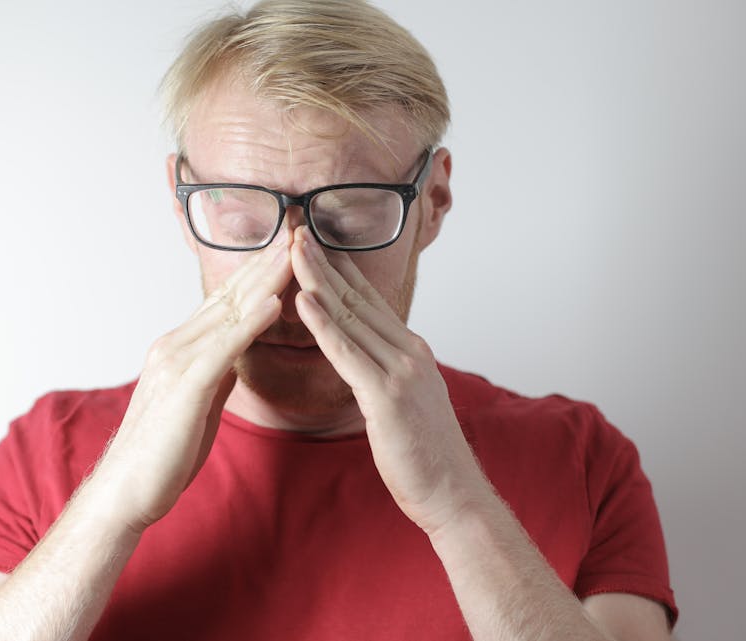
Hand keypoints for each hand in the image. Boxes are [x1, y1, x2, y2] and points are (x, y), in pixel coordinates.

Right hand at [93, 231, 292, 531]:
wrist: (127, 490)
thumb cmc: (164, 451)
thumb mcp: (199, 401)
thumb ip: (217, 371)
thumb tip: (239, 353)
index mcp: (182, 348)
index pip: (227, 300)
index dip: (259, 271)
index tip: (288, 245)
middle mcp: (176, 344)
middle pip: (230, 294)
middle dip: (266, 261)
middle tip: (298, 228)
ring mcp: (177, 361)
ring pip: (229, 311)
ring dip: (265, 279)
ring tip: (295, 250)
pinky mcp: (185, 386)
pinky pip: (223, 348)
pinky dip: (251, 323)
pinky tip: (275, 303)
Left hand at [290, 227, 492, 533]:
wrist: (453, 493)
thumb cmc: (425, 454)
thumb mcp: (407, 401)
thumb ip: (387, 372)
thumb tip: (365, 357)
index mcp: (412, 351)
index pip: (369, 301)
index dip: (339, 269)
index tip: (313, 242)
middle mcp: (409, 352)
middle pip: (358, 298)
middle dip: (324, 261)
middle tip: (296, 228)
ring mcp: (401, 372)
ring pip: (351, 317)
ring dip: (318, 280)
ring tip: (293, 248)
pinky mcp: (387, 397)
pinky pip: (348, 354)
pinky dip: (323, 324)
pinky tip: (303, 300)